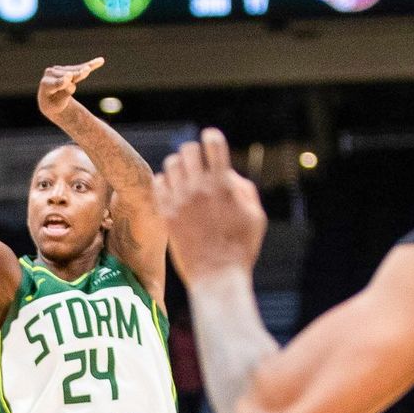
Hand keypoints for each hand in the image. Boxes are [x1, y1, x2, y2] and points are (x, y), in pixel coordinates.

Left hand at [36, 59, 104, 123]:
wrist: (49, 100)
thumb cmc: (54, 105)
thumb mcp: (58, 105)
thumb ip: (64, 94)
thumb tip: (71, 82)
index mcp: (46, 85)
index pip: (57, 84)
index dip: (63, 81)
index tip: (69, 76)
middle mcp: (50, 75)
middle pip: (69, 77)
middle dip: (77, 76)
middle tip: (87, 70)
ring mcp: (58, 70)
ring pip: (75, 72)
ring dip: (84, 71)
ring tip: (96, 64)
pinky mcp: (67, 68)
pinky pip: (80, 67)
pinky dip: (91, 65)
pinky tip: (100, 61)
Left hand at [157, 127, 267, 286]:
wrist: (216, 275)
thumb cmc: (241, 247)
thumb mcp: (255, 216)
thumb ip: (243, 189)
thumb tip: (227, 173)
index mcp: (223, 185)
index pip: (213, 144)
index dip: (212, 137)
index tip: (211, 140)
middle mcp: (198, 188)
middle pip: (188, 149)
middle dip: (194, 151)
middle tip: (199, 162)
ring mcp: (179, 200)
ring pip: (170, 164)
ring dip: (179, 166)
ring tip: (186, 177)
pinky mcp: (165, 213)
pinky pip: (158, 183)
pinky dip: (165, 181)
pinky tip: (174, 190)